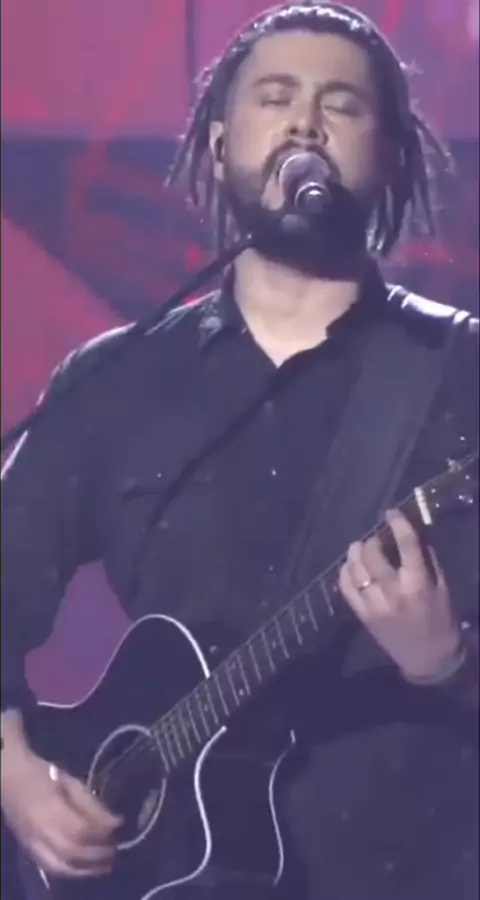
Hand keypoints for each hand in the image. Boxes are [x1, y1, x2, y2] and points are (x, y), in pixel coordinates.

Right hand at [1, 746, 121, 878]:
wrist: (11, 779)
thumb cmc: (44, 775)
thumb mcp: (70, 781)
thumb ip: (90, 803)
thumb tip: (114, 821)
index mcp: (50, 809)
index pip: (81, 828)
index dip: (103, 830)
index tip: (119, 824)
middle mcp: (40, 831)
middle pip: (73, 851)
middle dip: (97, 853)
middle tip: (116, 848)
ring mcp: (32, 843)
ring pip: (61, 866)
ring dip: (86, 869)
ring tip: (105, 865)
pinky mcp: (29, 850)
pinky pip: (51, 868)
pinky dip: (71, 871)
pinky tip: (86, 867)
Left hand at [339, 509, 461, 678]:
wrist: (429, 659)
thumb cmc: (441, 619)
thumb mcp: (442, 587)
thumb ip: (428, 560)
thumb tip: (412, 535)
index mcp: (418, 583)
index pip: (406, 544)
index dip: (397, 523)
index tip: (390, 512)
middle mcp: (393, 591)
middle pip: (373, 554)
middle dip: (372, 540)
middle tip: (376, 538)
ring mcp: (374, 604)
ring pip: (356, 569)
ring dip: (355, 553)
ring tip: (359, 546)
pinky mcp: (362, 615)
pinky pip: (346, 588)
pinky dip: (344, 573)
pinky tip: (349, 566)